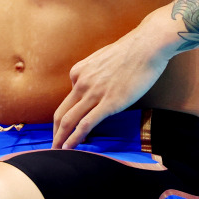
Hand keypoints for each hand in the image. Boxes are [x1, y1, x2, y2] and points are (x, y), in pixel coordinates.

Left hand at [51, 12, 175, 148]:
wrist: (146, 46)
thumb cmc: (130, 52)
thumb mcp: (103, 59)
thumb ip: (95, 73)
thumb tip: (97, 84)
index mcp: (79, 71)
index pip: (69, 98)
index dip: (67, 114)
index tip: (67, 127)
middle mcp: (81, 82)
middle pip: (62, 112)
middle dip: (55, 131)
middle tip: (52, 144)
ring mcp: (94, 93)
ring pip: (70, 120)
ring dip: (61, 138)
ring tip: (57, 151)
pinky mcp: (108, 103)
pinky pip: (86, 124)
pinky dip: (75, 138)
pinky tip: (70, 147)